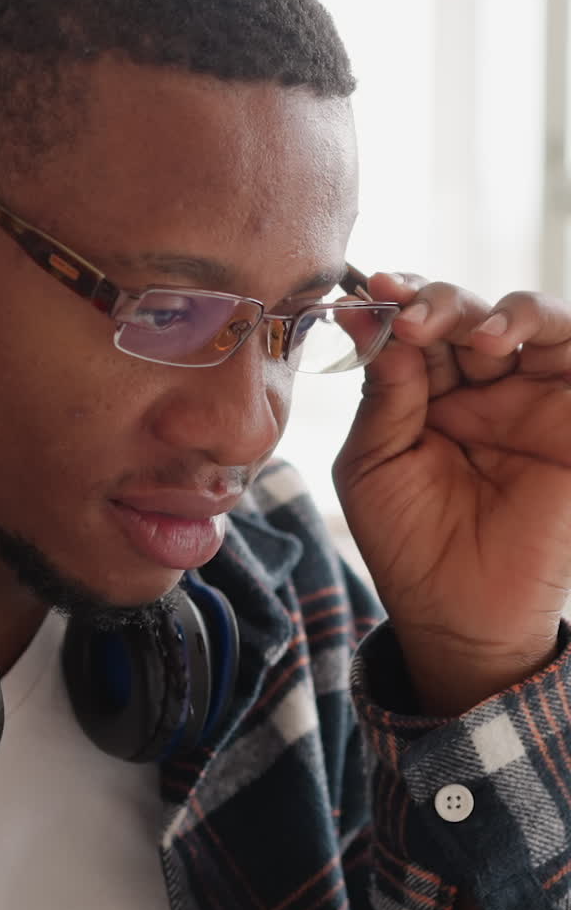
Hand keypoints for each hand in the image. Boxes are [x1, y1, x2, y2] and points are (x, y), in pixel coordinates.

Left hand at [333, 272, 570, 713]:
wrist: (460, 616)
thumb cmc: (407, 545)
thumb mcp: (373, 464)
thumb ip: (383, 396)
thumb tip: (379, 322)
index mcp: (425, 394)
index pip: (415, 326)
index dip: (394, 303)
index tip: (366, 292)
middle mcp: (479, 387)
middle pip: (466, 311)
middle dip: (435, 302)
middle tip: (408, 316)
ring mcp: (529, 399)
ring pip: (526, 318)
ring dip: (493, 309)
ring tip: (466, 334)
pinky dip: (543, 326)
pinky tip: (500, 339)